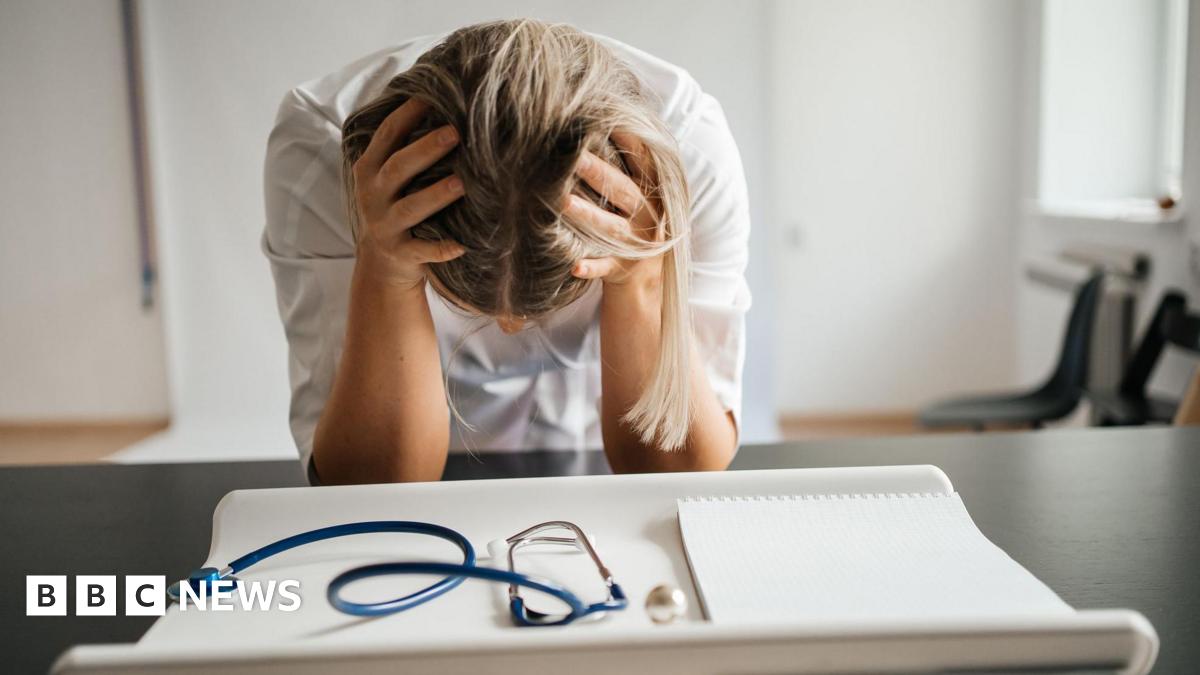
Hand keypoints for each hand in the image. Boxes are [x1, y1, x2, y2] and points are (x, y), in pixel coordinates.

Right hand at [350, 99, 466, 289]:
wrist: (381, 266)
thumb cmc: (394, 208)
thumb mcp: (386, 178)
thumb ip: (402, 148)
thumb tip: (440, 102)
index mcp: (369, 170)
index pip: (387, 135)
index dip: (407, 114)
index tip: (432, 95)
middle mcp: (373, 196)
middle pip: (398, 167)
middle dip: (426, 148)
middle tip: (456, 132)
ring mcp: (386, 226)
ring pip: (412, 207)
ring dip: (437, 194)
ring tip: (463, 182)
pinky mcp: (401, 253)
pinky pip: (423, 250)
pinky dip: (441, 248)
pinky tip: (462, 245)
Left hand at [565, 133, 662, 288]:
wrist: (646, 276)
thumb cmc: (637, 222)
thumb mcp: (643, 193)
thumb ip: (630, 164)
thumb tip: (605, 116)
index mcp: (653, 192)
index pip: (642, 160)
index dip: (627, 140)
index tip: (604, 120)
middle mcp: (648, 216)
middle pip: (621, 190)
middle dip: (596, 172)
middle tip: (571, 156)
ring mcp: (635, 244)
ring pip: (611, 227)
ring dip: (589, 214)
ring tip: (563, 202)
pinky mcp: (622, 268)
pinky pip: (605, 267)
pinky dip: (591, 267)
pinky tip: (574, 266)